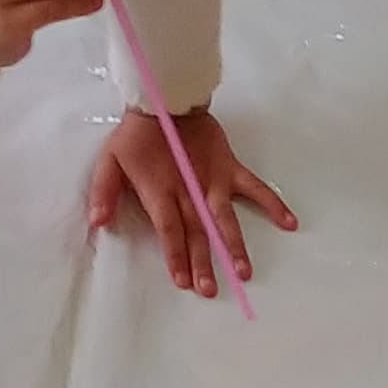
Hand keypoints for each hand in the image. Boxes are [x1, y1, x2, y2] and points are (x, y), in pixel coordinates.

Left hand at [84, 105, 293, 299]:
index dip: (176, 254)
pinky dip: (273, 204)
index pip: (169, 229)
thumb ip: (104, 191)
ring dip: (234, 245)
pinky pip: (255, 188)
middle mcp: (190, 190)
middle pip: (197, 231)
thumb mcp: (110, 159)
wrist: (165, 99)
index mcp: (161, 191)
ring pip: (225, 218)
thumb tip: (97, 222)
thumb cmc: (136, 134)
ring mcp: (214, 180)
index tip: (182, 280)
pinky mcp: (230, 168)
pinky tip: (290, 223)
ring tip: (243, 272)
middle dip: (203, 262)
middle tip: (209, 289)